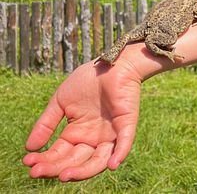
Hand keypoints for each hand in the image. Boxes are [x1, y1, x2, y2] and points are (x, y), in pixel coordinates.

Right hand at [23, 57, 142, 181]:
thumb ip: (46, 124)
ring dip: (82, 171)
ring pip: (97, 161)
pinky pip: (124, 144)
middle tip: (37, 171)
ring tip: (64, 174)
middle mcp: (92, 139)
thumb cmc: (87, 81)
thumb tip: (29, 148)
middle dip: (56, 168)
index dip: (44, 160)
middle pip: (74, 161)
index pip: (59, 154)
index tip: (29, 162)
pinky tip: (112, 164)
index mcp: (76, 134)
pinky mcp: (126, 125)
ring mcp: (110, 134)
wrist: (110, 63)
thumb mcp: (60, 102)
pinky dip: (119, 155)